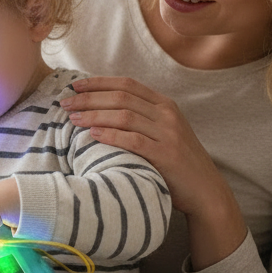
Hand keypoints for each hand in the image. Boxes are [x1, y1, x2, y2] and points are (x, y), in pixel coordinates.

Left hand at [61, 76, 245, 268]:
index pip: (127, 84)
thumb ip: (140, 118)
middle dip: (90, 98)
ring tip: (73, 118)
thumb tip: (100, 109)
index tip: (75, 86)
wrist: (205, 190)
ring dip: (95, 114)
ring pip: (124, 115)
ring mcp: (168, 134)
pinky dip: (111, 135)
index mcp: (165, 104)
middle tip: (66, 103)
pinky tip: (92, 134)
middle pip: (121, 97)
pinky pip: (133, 140)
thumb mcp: (163, 132)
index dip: (99, 82)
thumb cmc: (176, 163)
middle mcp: (167, 114)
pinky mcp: (166, 155)